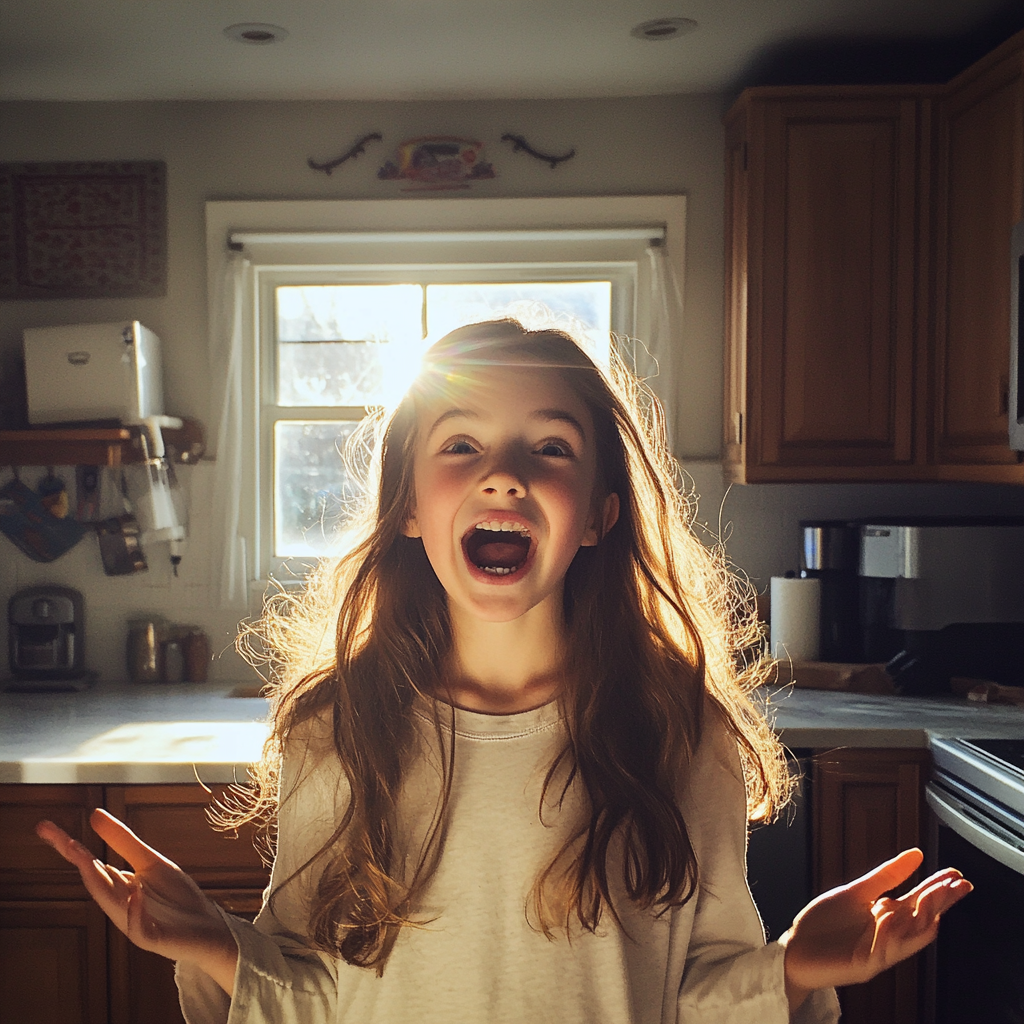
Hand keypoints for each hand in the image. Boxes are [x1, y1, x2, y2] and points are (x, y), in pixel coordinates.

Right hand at [36, 809, 237, 994]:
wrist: (209, 930)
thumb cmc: (178, 899)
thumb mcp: (151, 863)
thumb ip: (124, 842)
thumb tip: (94, 815)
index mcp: (117, 886)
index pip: (88, 863)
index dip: (68, 846)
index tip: (44, 827)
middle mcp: (119, 904)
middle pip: (94, 880)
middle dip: (78, 861)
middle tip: (64, 840)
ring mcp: (134, 922)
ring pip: (111, 904)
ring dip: (100, 885)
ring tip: (88, 861)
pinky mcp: (153, 938)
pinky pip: (138, 926)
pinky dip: (134, 910)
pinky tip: (134, 892)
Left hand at [780, 848, 971, 1010]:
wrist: (796, 949)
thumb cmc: (825, 924)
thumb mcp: (857, 892)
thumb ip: (886, 876)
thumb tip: (916, 855)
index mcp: (888, 918)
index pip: (920, 902)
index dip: (939, 889)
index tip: (957, 875)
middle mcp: (889, 937)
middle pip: (921, 920)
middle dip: (939, 903)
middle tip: (955, 886)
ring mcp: (878, 952)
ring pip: (908, 938)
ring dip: (920, 917)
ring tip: (931, 897)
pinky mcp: (862, 966)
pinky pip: (881, 951)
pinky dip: (887, 934)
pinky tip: (890, 916)